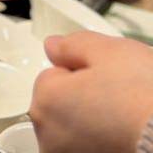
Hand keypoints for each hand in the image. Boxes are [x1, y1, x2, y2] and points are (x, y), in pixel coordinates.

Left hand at [31, 32, 152, 152]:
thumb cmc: (144, 100)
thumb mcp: (108, 52)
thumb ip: (72, 46)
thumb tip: (53, 47)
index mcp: (45, 101)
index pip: (53, 76)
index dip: (82, 73)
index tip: (106, 79)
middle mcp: (49, 136)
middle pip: (62, 105)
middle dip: (85, 99)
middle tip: (120, 99)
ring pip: (77, 130)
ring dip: (94, 124)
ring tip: (127, 121)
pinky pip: (92, 148)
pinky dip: (105, 144)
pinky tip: (125, 140)